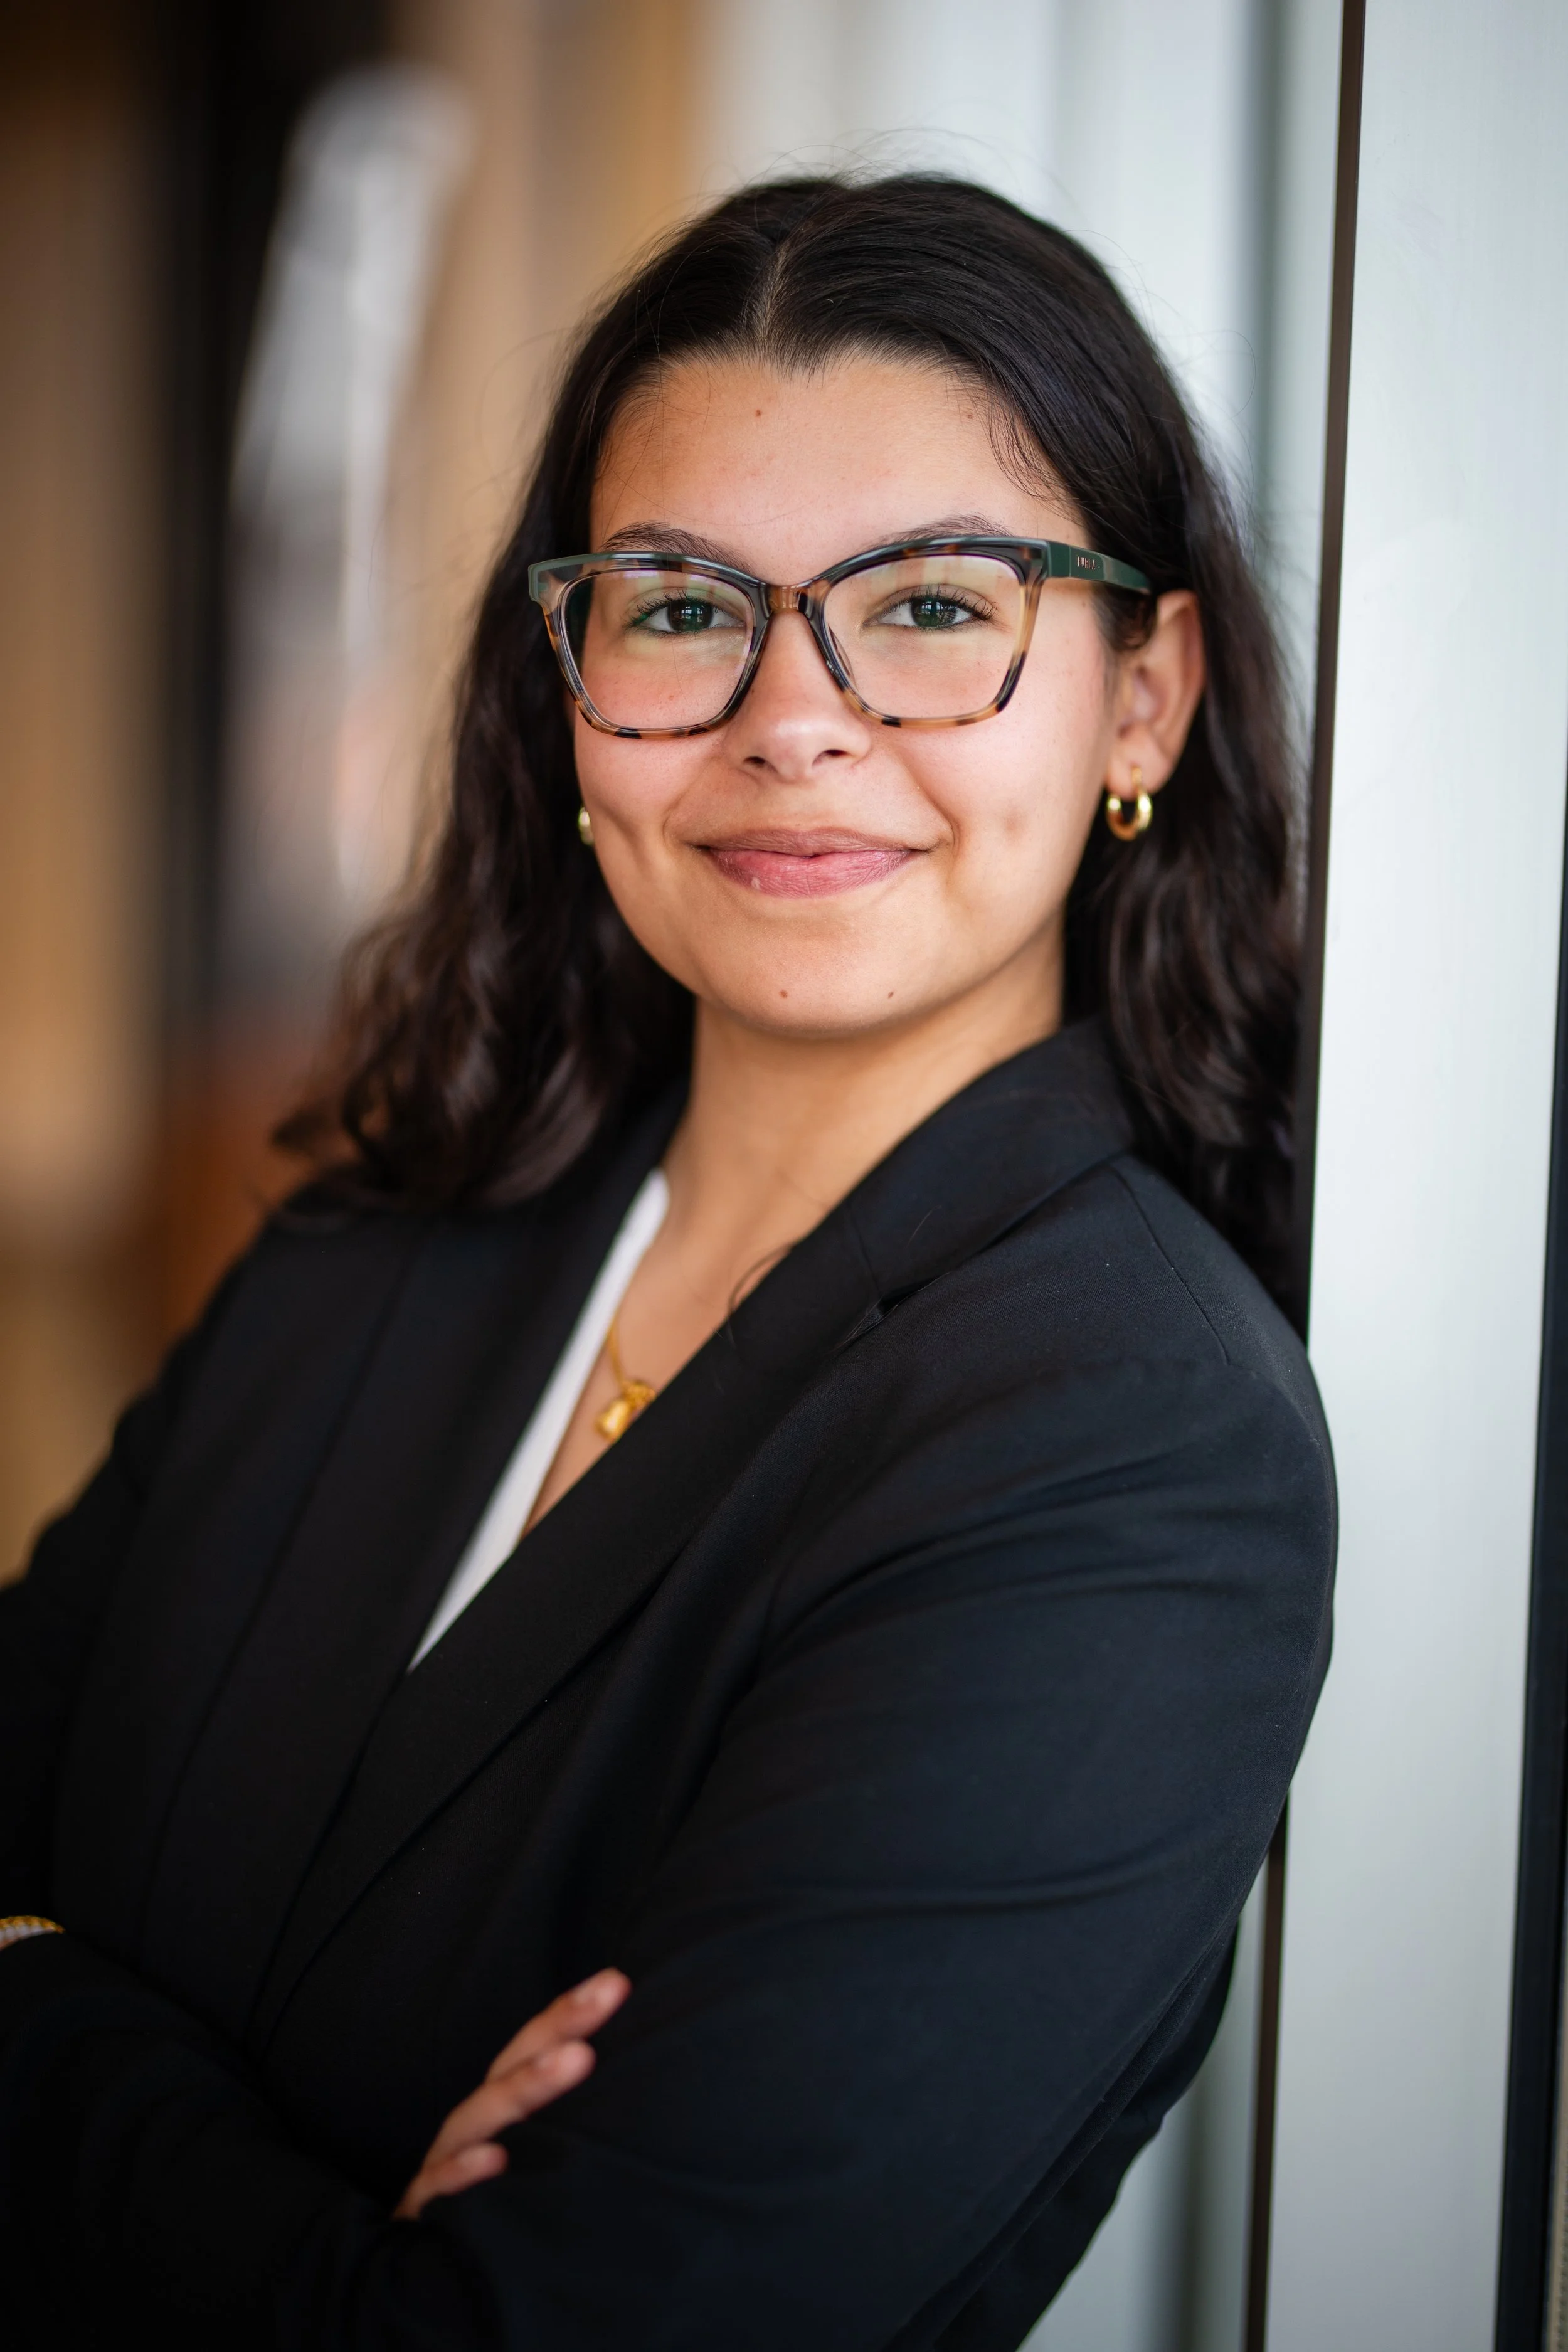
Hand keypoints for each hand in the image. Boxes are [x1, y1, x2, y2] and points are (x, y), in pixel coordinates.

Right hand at [396, 1968, 630, 2218]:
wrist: (425, 2274)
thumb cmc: (492, 2204)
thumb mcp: (532, 2156)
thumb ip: (568, 2121)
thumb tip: (632, 2085)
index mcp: (500, 2108)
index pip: (535, 2048)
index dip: (570, 2013)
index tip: (616, 1982)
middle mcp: (474, 2126)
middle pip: (512, 2068)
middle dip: (560, 2028)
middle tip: (607, 1996)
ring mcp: (445, 2163)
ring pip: (479, 2118)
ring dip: (526, 2086)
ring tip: (577, 2058)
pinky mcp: (423, 2212)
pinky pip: (438, 2189)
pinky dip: (461, 2173)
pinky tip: (495, 2159)